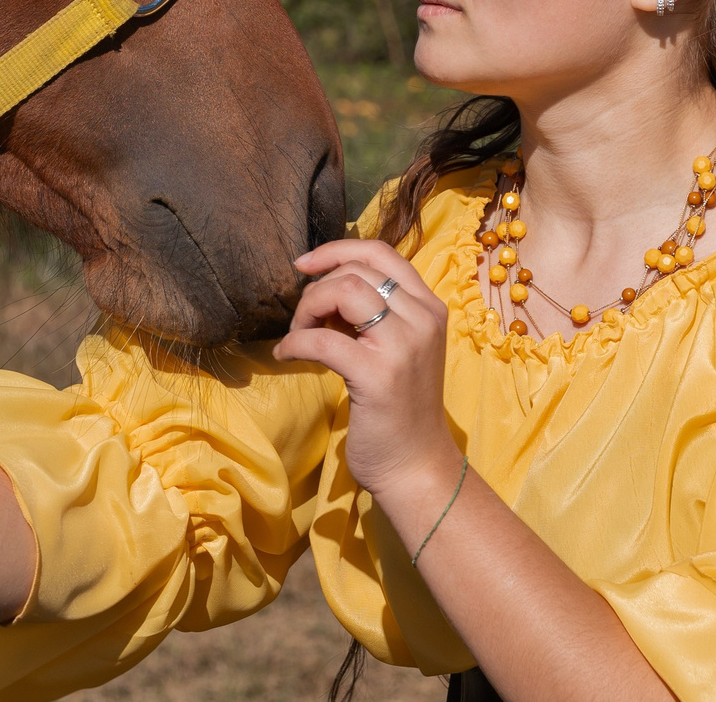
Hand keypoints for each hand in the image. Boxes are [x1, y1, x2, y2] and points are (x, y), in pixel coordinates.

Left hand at [273, 239, 461, 502]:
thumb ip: (376, 313)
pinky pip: (321, 340)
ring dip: (307, 309)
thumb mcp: (398, 348)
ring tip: (298, 335)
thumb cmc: (400, 408)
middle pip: (355, 271)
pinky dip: (294, 342)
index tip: (305, 264)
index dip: (337, 250)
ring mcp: (403, 346)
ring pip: (342, 291)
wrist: (416, 466)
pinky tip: (285, 355)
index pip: (381, 252)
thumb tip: (325, 285)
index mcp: (430, 308)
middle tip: (302, 320)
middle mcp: (423, 319)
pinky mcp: (377, 375)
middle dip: (316, 289)